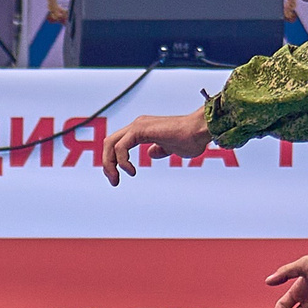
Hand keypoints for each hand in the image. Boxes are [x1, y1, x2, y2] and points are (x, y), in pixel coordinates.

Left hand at [99, 109, 213, 185]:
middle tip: (113, 182)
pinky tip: (131, 171)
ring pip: (110, 144)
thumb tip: (151, 153)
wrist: (200, 131)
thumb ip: (160, 149)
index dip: (113, 161)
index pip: (117, 144)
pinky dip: (121, 161)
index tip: (117, 178)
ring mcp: (138, 126)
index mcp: (142, 129)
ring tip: (117, 180)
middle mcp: (137, 125)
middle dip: (107, 164)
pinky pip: (120, 147)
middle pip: (109, 143)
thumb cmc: (191, 139)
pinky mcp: (140, 130)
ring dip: (109, 165)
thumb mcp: (171, 148)